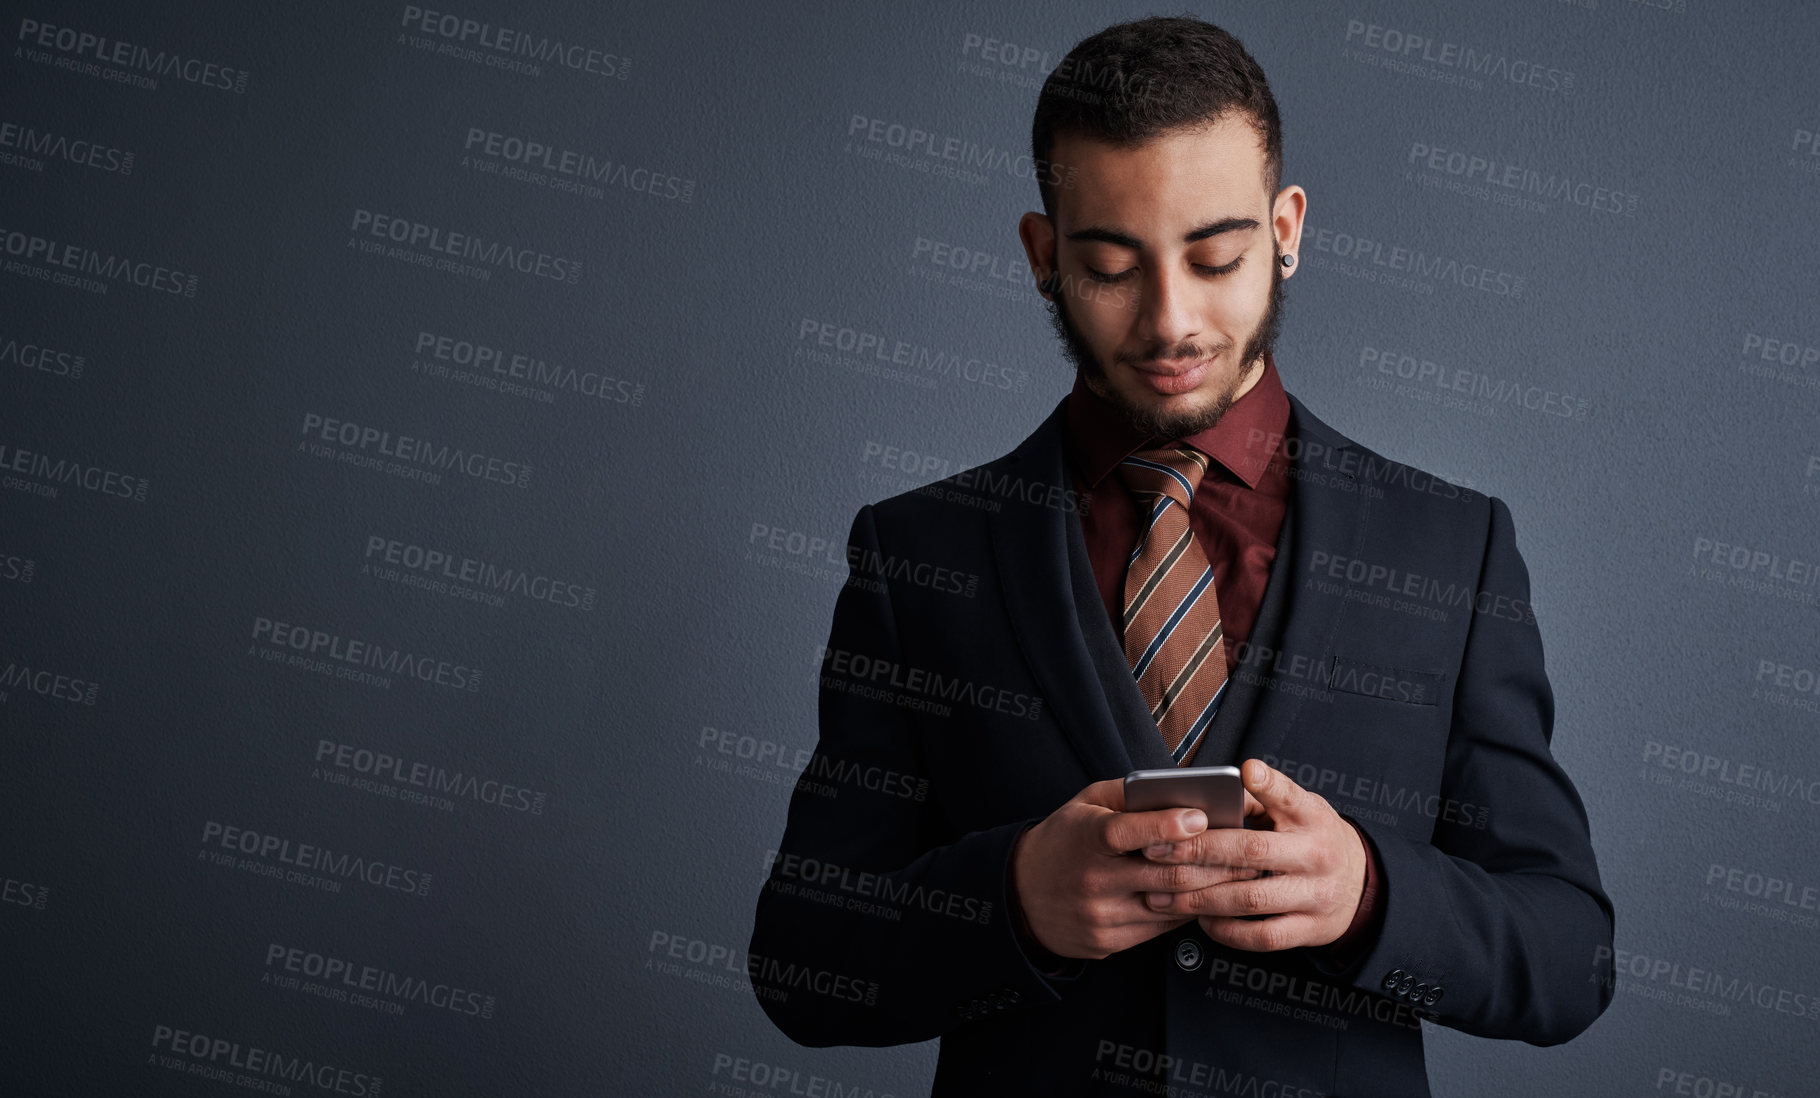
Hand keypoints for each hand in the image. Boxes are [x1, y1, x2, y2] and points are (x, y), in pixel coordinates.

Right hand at [1009, 778, 1267, 959]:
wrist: (1021, 897)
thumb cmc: (1064, 840)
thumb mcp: (1084, 805)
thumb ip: (1128, 795)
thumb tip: (1182, 789)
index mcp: (1086, 838)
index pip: (1128, 831)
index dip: (1167, 824)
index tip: (1202, 816)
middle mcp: (1094, 879)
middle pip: (1164, 872)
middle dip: (1213, 861)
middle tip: (1250, 851)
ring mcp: (1102, 914)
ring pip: (1171, 903)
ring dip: (1211, 890)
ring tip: (1242, 874)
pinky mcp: (1110, 940)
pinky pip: (1163, 927)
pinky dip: (1190, 910)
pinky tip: (1210, 897)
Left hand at [1139, 759, 1365, 951]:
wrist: (1362, 885)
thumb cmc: (1315, 839)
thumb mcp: (1303, 809)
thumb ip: (1266, 798)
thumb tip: (1218, 790)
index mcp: (1313, 818)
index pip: (1292, 797)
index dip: (1269, 785)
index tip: (1247, 770)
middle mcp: (1316, 856)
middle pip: (1252, 852)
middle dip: (1198, 851)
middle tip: (1157, 850)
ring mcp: (1315, 896)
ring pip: (1251, 899)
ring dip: (1201, 898)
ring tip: (1163, 893)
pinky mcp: (1310, 930)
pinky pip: (1262, 936)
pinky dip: (1227, 931)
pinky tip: (1201, 920)